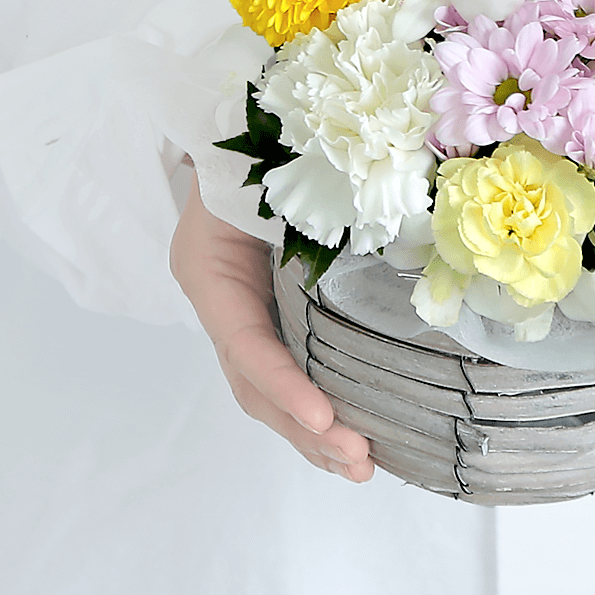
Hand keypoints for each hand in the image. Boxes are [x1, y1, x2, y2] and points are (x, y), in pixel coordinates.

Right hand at [170, 173, 373, 482]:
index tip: (325, 417)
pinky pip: (283, 371)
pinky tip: (345, 435)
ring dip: (311, 433)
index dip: (283, 384)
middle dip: (306, 428)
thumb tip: (385, 226)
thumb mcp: (270, 175)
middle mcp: (220, 301)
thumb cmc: (258, 143)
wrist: (237, 129)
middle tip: (359, 460)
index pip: (245, 343)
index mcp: (209, 271)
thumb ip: (309, 207)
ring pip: (267, 391)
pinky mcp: (266, 315)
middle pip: (254, 384)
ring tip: (359, 466)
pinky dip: (311, 407)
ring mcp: (239, 313)